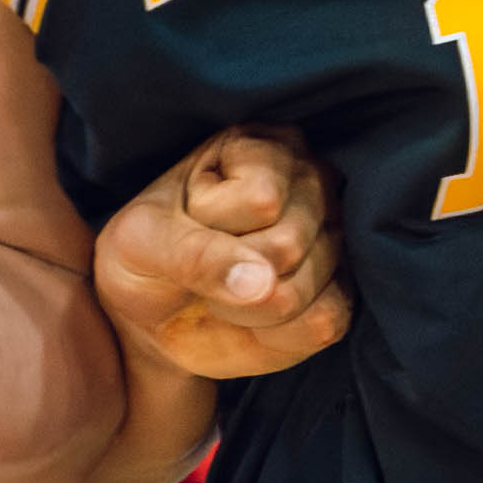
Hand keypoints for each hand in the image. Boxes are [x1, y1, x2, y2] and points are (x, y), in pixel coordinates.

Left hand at [102, 129, 349, 380]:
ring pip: (299, 291)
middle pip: (287, 246)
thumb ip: (194, 256)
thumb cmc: (144, 258)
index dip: (213, 225)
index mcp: (263, 147)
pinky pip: (323, 325)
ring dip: (244, 310)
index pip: (262, 199)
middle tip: (206, 264)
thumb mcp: (141, 243)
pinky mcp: (341, 294)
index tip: (190, 220)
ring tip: (225, 290)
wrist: (150, 314)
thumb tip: (263, 284)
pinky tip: (251, 317)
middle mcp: (312, 182)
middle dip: (226, 275)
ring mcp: (334, 239)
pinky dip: (274, 335)